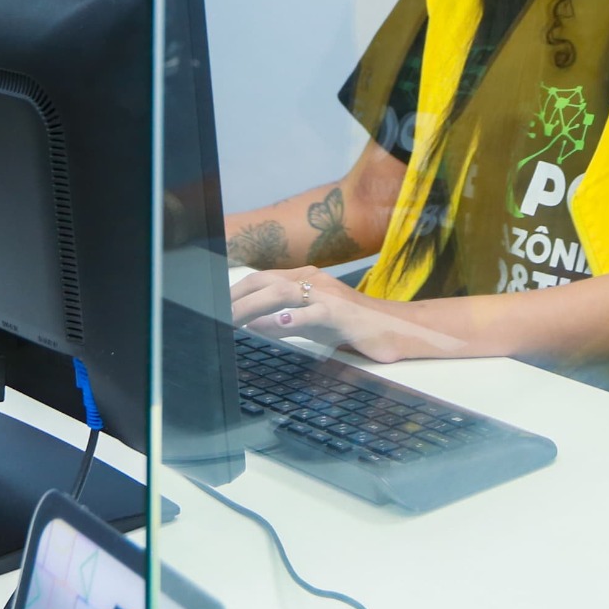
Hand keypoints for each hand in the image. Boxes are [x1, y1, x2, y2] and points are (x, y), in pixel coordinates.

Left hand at [229, 268, 458, 362]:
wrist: (395, 330)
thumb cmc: (352, 327)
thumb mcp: (311, 324)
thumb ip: (282, 322)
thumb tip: (251, 325)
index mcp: (305, 279)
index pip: (261, 279)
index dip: (236, 292)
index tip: (214, 307)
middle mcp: (314, 280)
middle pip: (265, 282)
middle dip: (236, 299)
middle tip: (214, 317)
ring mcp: (329, 294)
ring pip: (283, 293)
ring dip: (253, 308)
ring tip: (232, 322)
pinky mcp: (343, 313)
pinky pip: (315, 313)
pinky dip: (294, 318)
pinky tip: (276, 325)